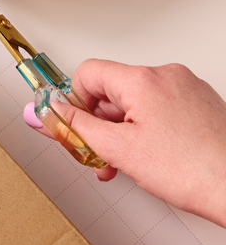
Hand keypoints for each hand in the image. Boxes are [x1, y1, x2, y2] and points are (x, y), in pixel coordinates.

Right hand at [23, 60, 225, 227]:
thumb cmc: (194, 171)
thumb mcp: (118, 149)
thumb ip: (74, 126)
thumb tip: (46, 112)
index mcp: (143, 79)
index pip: (87, 73)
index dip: (74, 101)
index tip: (73, 124)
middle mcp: (167, 76)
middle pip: (110, 90)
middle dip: (98, 123)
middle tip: (97, 152)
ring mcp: (186, 89)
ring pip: (134, 103)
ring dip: (120, 131)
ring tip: (123, 162)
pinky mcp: (199, 105)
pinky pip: (157, 109)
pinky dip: (144, 131)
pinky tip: (147, 158)